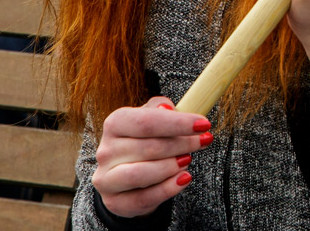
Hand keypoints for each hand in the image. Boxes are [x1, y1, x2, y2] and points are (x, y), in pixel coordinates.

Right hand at [92, 97, 211, 218]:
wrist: (127, 176)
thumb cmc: (146, 141)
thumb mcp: (152, 118)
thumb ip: (160, 108)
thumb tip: (167, 108)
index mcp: (115, 123)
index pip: (146, 122)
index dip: (178, 123)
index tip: (204, 124)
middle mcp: (106, 151)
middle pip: (149, 147)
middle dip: (182, 144)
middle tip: (203, 141)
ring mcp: (107, 179)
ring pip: (141, 174)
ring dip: (171, 166)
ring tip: (187, 159)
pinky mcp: (114, 202)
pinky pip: (143, 198)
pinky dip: (168, 189)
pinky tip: (184, 179)